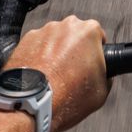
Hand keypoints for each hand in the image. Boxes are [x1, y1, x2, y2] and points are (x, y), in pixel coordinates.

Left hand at [5, 16, 110, 131]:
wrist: (31, 105)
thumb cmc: (66, 97)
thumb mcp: (101, 91)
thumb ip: (106, 74)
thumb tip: (101, 74)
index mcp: (89, 31)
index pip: (98, 36)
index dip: (96, 52)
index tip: (91, 64)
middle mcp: (66, 26)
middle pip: (75, 35)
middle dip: (75, 49)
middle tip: (72, 72)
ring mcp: (44, 31)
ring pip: (55, 39)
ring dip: (56, 52)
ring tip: (53, 76)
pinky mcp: (25, 40)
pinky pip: (37, 46)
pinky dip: (38, 56)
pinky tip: (40, 74)